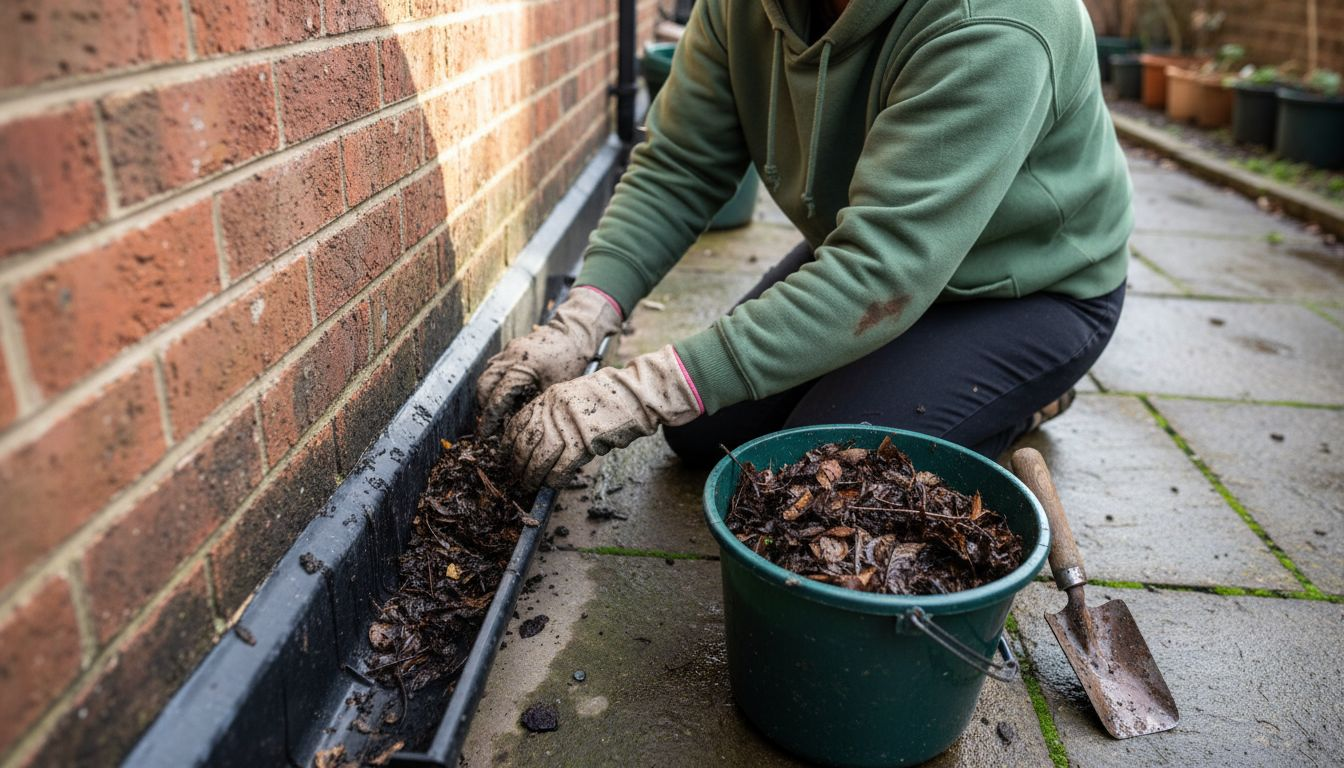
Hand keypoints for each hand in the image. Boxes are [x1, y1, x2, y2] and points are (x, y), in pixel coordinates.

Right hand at [474, 287, 621, 434]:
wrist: (575, 333)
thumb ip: (534, 406)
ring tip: (494, 413)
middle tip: (488, 425)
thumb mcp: (555, 389)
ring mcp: (508, 350)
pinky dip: (494, 383)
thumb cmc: (570, 362)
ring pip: (486, 375)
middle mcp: (510, 356)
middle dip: (484, 406)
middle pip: (484, 385)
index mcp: (522, 366)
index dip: (490, 418)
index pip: (498, 397)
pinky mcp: (510, 348)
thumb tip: (517, 428)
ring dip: (487, 395)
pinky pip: (494, 368)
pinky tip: (503, 396)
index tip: (486, 434)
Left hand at [503, 345, 702, 488]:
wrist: (634, 395)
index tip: (504, 456)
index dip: (507, 444)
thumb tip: (537, 443)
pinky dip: (554, 479)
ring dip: (532, 475)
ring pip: (539, 457)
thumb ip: (553, 415)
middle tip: (517, 476)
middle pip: (525, 442)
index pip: (517, 423)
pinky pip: (561, 467)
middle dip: (517, 463)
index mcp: (549, 398)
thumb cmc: (607, 399)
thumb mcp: (573, 398)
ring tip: (530, 484)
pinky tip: (552, 484)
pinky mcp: (584, 441)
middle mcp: (553, 410)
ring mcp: (568, 426)